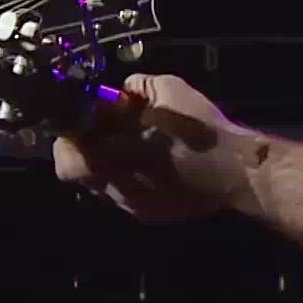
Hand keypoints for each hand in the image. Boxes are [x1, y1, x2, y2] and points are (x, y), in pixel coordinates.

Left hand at [53, 74, 265, 222]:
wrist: (237, 171)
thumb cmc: (196, 131)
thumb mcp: (165, 90)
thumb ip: (134, 88)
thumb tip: (121, 91)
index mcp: (110, 162)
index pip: (65, 162)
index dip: (68, 142)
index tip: (82, 124)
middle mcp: (116, 191)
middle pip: (84, 175)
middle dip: (90, 151)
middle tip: (107, 130)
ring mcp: (135, 207)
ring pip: (106, 186)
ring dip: (111, 165)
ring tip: (135, 144)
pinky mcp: (154, 215)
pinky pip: (130, 194)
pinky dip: (133, 177)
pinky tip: (156, 162)